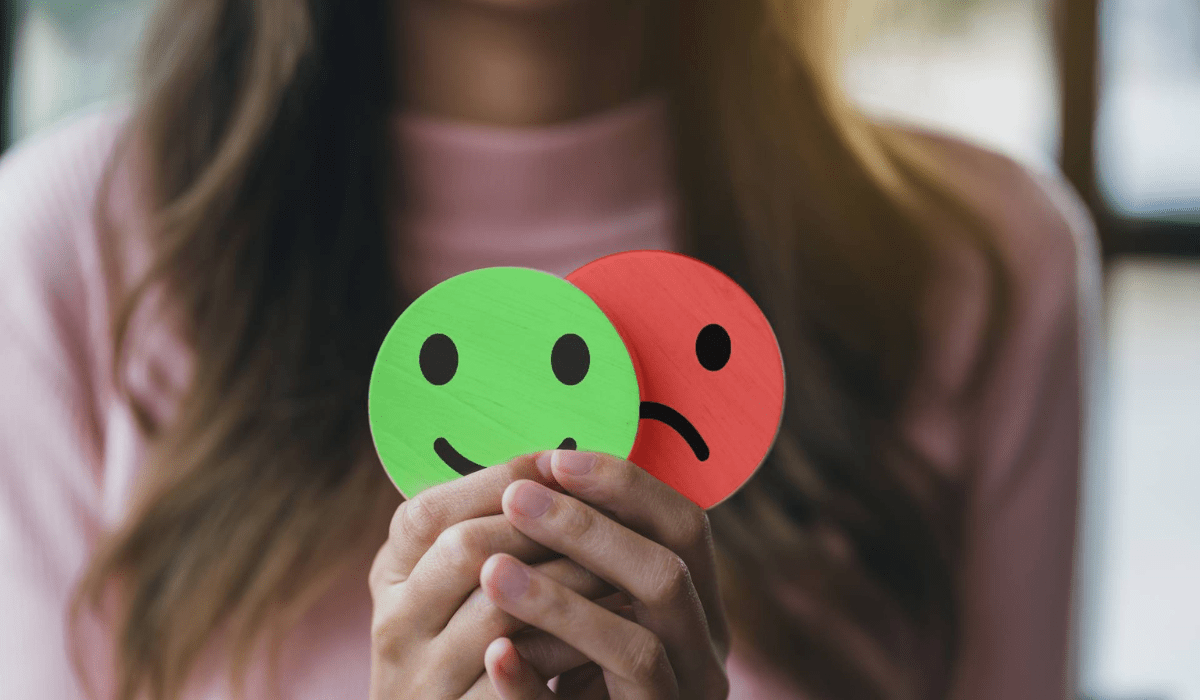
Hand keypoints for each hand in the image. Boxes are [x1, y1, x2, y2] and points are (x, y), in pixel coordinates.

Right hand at [369, 454, 618, 698]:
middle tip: (605, 509)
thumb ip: (480, 535)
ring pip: (500, 609)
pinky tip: (613, 623)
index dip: (495, 479)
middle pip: (463, 549)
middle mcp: (396, 626)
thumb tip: (551, 464)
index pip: (427, 512)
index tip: (556, 461)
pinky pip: (523, 675)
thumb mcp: (446, 589)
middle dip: (542, 523)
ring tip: (620, 560)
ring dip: (570, 578)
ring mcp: (426, 680)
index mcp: (392, 578)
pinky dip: (572, 644)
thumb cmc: (461, 650)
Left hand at [479, 450, 729, 698]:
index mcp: (698, 610)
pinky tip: (495, 655)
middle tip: (518, 498)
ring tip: (491, 570)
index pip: (685, 528)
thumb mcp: (598, 611)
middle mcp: (703, 659)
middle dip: (590, 530)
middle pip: (667, 579)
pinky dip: (537, 686)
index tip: (556, 459)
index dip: (627, 486)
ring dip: (562, 602)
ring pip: (638, 650)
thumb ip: (588, 559)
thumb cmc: (582, 676)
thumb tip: (537, 468)